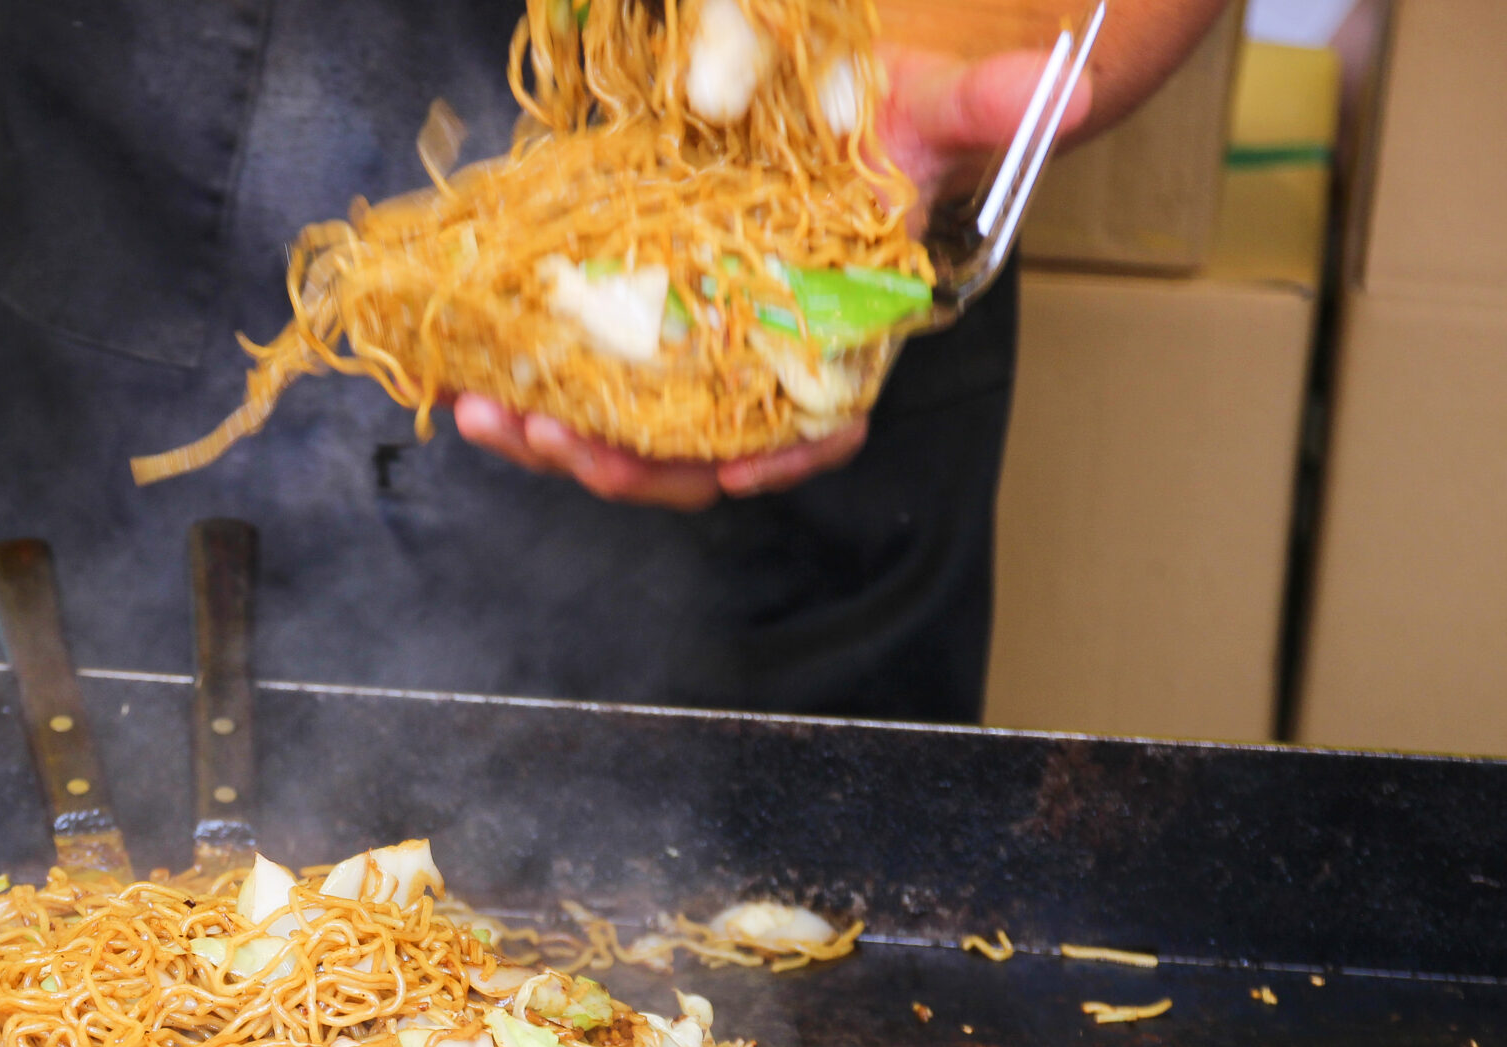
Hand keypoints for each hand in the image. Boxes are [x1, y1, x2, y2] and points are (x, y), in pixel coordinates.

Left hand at [457, 49, 1092, 508]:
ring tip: (489, 417)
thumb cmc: (886, 123)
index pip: (816, 430)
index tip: (734, 473)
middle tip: (557, 442)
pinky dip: (519, 386)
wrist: (826, 111)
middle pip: (695, 451)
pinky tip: (467, 382)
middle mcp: (754, 366)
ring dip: (553, 437)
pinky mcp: (624, 326)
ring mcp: (685, 354)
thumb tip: (1063, 90)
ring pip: (621, 429)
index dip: (779, 461)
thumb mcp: (937, 106)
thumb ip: (994, 108)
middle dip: (624, 461)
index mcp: (835, 342)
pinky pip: (571, 378)